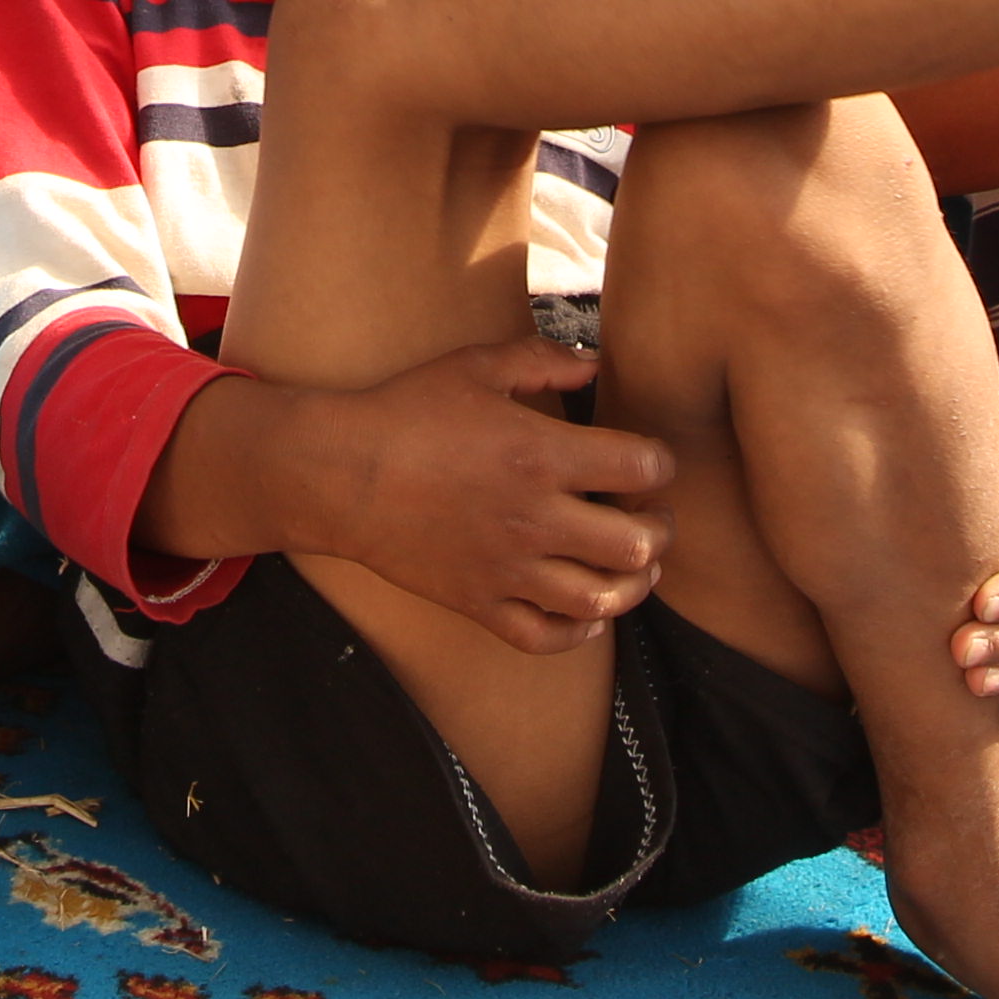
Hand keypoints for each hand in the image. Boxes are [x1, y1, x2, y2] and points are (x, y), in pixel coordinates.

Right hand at [294, 342, 672, 653]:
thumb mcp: (476, 366)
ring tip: (631, 565)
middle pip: (637, 545)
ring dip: (632, 584)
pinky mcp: (479, 603)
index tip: (647, 459)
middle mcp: (534, 519)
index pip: (643, 467)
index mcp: (541, 455)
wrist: (338, 473)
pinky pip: (546, 638)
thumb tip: (598, 364)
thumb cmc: (405, 412)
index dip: (660, 461)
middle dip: (659, 529)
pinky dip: (579, 630)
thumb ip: (545, 361)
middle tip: (650, 515)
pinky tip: (584, 608)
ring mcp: (507, 570)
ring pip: (601, 599)